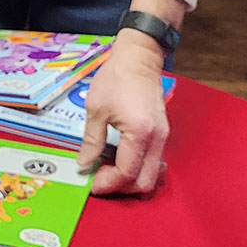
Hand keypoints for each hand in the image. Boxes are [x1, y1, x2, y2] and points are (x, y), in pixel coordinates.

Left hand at [78, 35, 169, 194]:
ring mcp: (163, 137)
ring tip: (109, 171)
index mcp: (139, 133)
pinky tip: (120, 160)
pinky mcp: (162, 133)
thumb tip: (84, 164)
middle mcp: (156, 139)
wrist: (139, 58)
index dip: (108, 183)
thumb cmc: (116, 78)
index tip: (92, 184)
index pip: (127, 173)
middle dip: (122, 188)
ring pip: (152, 174)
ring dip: (131, 180)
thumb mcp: (96, 109)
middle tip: (101, 181)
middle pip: (146, 182)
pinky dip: (138, 168)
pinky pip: (153, 161)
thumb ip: (91, 140)